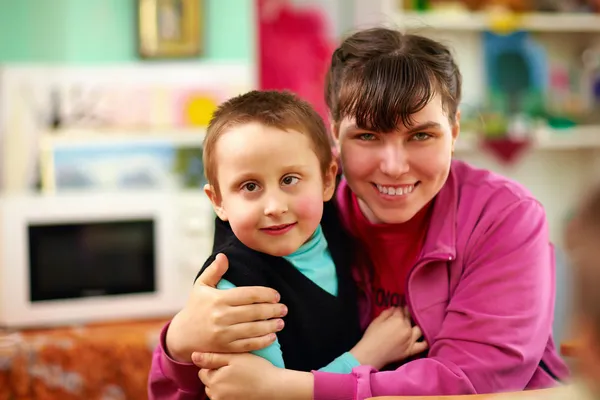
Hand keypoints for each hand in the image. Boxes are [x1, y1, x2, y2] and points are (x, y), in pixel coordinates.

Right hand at [165, 253, 287, 361]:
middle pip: (254, 312)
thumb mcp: (201, 286)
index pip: (248, 295)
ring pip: (253, 329)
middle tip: (284, 309)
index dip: (266, 294)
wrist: (182, 335)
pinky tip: (272, 337)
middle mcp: (221, 316)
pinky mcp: (225, 348)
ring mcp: (223, 334)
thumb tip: (224, 256)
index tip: (276, 295)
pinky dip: (262, 341)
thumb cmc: (195, 308)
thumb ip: (214, 271)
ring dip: (271, 325)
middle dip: (273, 310)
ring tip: (281, 322)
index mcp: (218, 299)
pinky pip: (248, 345)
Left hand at [193, 352, 312, 399]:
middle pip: (209, 382)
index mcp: (214, 381)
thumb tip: (194, 355)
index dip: (215, 364)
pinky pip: (225, 397)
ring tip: (239, 377)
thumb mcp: (235, 357)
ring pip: (216, 391)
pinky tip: (241, 386)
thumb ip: (213, 357)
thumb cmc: (256, 370)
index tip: (228, 361)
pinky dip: (230, 392)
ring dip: (223, 384)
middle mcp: (215, 395)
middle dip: (217, 375)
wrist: (274, 387)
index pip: (203, 371)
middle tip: (235, 368)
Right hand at [350, 307, 427, 368]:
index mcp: (398, 320)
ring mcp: (411, 340)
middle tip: (404, 315)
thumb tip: (395, 308)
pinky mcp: (411, 350)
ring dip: (418, 324)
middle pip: (410, 318)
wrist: (371, 354)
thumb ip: (387, 313)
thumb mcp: (377, 320)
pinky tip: (427, 336)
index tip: (398, 309)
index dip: (399, 308)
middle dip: (407, 315)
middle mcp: (407, 328)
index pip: (401, 310)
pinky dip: (426, 340)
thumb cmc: (371, 336)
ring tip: (416, 323)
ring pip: (419, 328)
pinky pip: (423, 345)